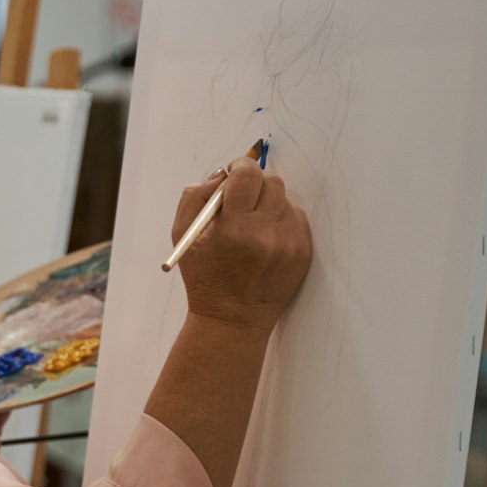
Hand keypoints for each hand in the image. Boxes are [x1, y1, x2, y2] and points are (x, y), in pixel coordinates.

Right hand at [170, 157, 312, 331]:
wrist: (232, 319)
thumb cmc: (205, 276)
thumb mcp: (183, 236)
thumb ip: (196, 196)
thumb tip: (221, 174)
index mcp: (233, 228)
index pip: (248, 175)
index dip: (240, 167)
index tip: (235, 172)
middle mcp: (265, 234)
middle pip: (271, 182)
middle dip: (255, 184)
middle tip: (243, 197)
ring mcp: (288, 244)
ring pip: (284, 200)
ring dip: (267, 204)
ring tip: (252, 226)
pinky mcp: (303, 252)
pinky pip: (296, 219)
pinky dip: (280, 222)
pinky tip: (264, 241)